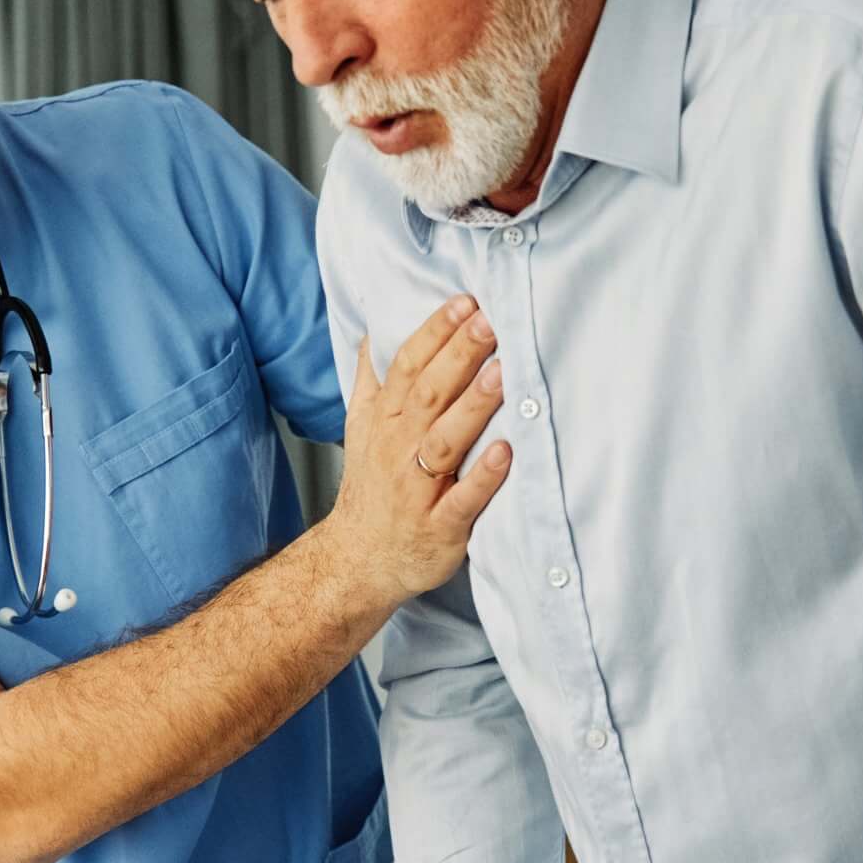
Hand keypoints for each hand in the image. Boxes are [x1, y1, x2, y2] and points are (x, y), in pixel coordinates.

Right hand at [324, 297, 511, 606]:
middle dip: (459, 355)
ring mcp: (417, 489)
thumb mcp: (361, 428)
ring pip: (444, 441)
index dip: (434, 333)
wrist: (357, 560)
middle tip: (490, 321)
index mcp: (384, 420)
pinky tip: (505, 452)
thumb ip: (371, 379)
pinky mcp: (439, 527)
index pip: (406, 366)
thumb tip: (372, 330)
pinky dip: (482, 477)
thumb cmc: (372, 488)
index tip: (464, 302)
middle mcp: (397, 448)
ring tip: (503, 373)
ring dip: (473, 406)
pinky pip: (461, 500)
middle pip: (427, 393)